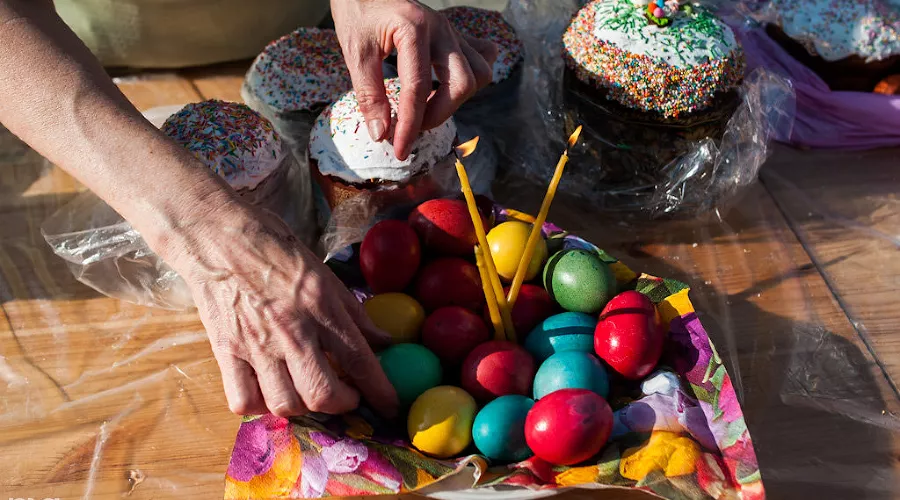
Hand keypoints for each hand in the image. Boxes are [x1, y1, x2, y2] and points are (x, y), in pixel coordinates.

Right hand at [162, 200, 398, 417]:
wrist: (217, 236)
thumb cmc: (274, 249)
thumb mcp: (324, 273)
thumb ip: (354, 312)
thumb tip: (384, 341)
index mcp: (320, 306)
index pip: (359, 360)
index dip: (379, 391)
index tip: (389, 406)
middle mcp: (291, 330)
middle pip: (323, 394)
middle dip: (343, 404)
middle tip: (346, 395)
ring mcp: (255, 345)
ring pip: (285, 404)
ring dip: (303, 407)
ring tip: (307, 391)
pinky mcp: (225, 352)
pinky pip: (243, 400)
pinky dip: (259, 406)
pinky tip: (268, 390)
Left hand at [332, 0, 497, 159]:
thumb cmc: (358, 12)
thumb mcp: (355, 52)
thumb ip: (369, 94)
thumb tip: (382, 134)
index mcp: (414, 30)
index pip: (418, 89)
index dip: (410, 125)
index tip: (399, 149)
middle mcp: (441, 29)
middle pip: (462, 83)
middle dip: (439, 114)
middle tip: (412, 127)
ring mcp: (452, 31)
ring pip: (479, 72)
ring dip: (458, 99)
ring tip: (428, 108)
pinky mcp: (456, 35)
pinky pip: (480, 57)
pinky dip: (472, 77)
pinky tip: (449, 87)